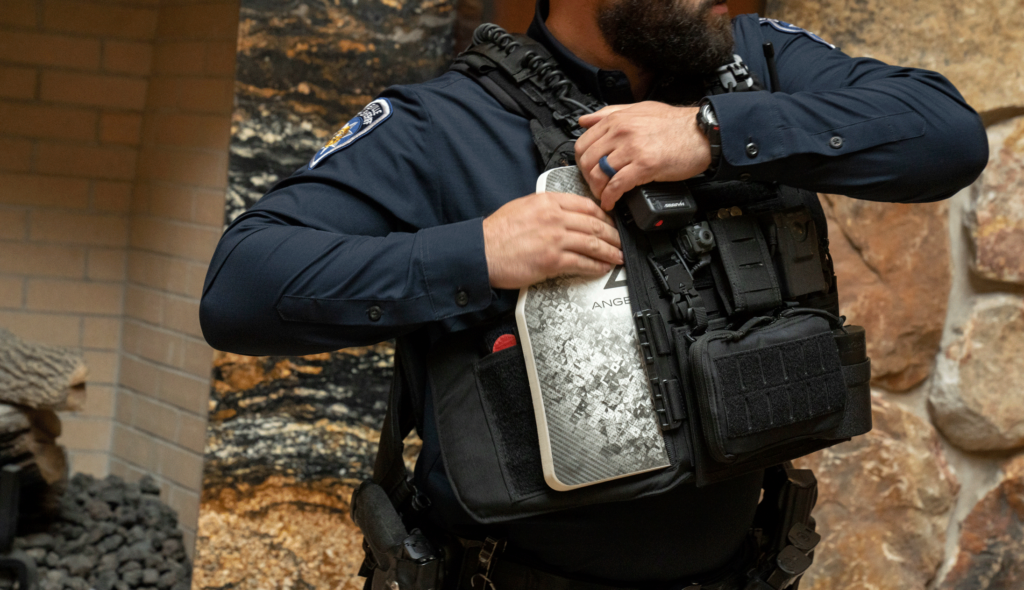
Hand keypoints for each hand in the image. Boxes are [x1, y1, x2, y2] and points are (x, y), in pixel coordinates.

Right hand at [482, 192, 622, 289]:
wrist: (481, 252)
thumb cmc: (497, 233)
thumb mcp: (523, 207)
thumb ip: (546, 207)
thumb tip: (563, 213)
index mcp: (547, 201)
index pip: (586, 205)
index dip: (604, 215)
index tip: (610, 222)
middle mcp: (554, 218)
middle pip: (595, 224)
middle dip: (613, 234)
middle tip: (621, 241)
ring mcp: (555, 239)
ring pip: (594, 243)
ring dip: (610, 251)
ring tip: (619, 256)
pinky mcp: (553, 260)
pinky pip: (583, 262)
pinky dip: (597, 266)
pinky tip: (603, 267)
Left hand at [575, 102, 711, 210]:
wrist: (702, 133)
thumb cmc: (675, 124)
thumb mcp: (639, 109)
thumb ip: (609, 114)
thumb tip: (585, 121)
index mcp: (617, 119)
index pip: (583, 143)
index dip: (581, 162)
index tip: (587, 171)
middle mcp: (621, 132)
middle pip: (587, 161)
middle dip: (587, 178)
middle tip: (594, 187)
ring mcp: (632, 149)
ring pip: (599, 174)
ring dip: (597, 190)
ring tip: (603, 196)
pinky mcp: (644, 165)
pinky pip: (617, 185)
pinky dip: (610, 197)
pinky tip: (612, 202)